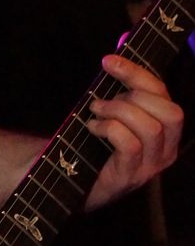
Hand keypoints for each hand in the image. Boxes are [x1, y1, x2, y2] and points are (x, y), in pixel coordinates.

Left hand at [84, 51, 181, 209]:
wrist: (74, 184)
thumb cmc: (97, 146)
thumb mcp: (116, 117)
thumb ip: (122, 94)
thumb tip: (113, 60)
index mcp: (167, 131)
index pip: (164, 95)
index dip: (138, 73)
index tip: (109, 61)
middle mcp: (166, 150)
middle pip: (171, 112)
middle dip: (134, 95)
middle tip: (103, 100)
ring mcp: (150, 166)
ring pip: (151, 128)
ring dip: (119, 112)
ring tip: (96, 112)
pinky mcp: (130, 176)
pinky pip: (130, 145)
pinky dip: (109, 129)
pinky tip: (93, 127)